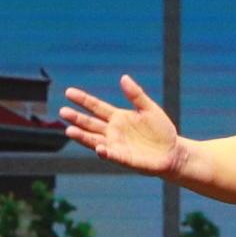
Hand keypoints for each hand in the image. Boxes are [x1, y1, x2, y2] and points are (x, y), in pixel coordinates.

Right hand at [58, 74, 185, 177]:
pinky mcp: (124, 159)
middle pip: (90, 123)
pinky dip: (105, 152)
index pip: (96, 107)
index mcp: (118, 117)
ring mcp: (116, 146)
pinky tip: (99, 148)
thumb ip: (136, 95)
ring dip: (82, 136)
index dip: (83, 100)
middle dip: (76, 118)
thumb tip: (123, 77)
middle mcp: (113, 131)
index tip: (69, 92)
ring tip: (69, 131)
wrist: (173, 152)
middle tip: (62, 112)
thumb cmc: (161, 130)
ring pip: (94, 140)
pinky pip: (112, 155)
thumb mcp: (149, 108)